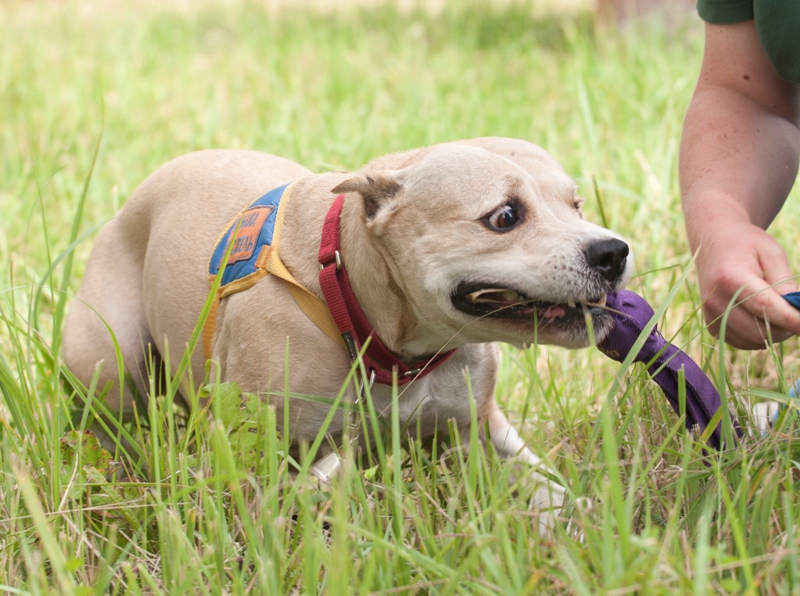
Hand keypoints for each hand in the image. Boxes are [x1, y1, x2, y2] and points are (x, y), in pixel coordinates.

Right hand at [695, 219, 799, 348]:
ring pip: (752, 341)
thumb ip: (784, 282)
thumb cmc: (747, 245)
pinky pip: (742, 342)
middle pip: (758, 331)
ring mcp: (710, 314)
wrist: (713, 243)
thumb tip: (798, 312)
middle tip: (797, 315)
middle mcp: (715, 300)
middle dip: (785, 329)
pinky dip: (759, 336)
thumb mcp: (771, 253)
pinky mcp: (710, 324)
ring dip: (773, 334)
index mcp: (730, 278)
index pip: (765, 307)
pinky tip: (762, 318)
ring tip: (779, 313)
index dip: (792, 320)